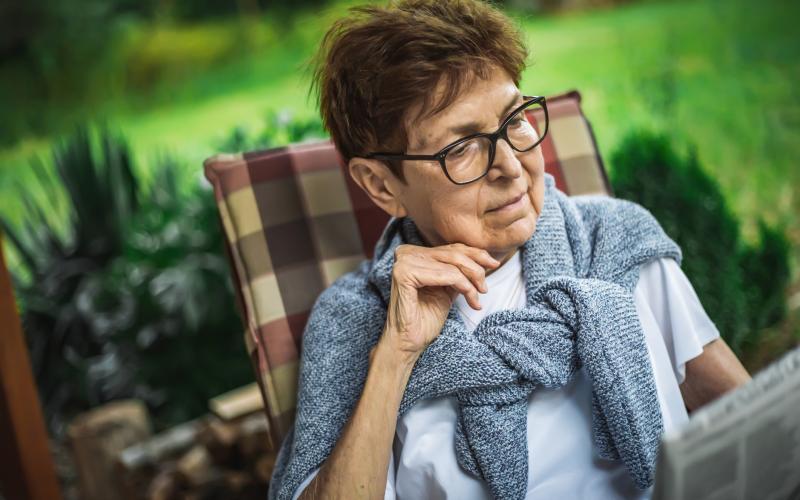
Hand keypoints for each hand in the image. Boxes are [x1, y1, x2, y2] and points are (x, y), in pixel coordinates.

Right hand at [380, 243, 499, 360]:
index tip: (493, 264)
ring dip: (471, 282)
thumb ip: (458, 271)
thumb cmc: (424, 319)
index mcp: (413, 253)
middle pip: (453, 253)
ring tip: (477, 298)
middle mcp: (405, 253)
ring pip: (453, 264)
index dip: (476, 255)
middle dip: (476, 270)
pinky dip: (464, 287)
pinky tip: (471, 301)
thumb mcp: (447, 288)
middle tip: (485, 288)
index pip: (451, 248)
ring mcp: (403, 262)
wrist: (408, 342)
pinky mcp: (405, 274)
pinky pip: (447, 275)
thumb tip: (484, 258)